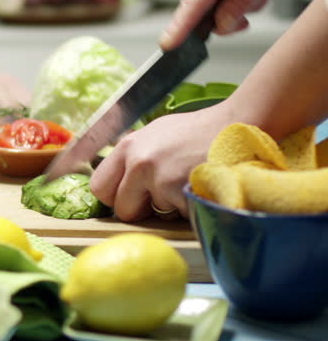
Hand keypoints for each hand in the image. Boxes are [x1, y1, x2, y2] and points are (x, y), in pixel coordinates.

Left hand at [89, 106, 232, 220]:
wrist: (241, 124)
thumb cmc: (201, 132)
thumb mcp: (157, 134)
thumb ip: (135, 156)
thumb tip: (119, 181)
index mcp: (128, 146)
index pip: (99, 186)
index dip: (115, 198)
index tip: (131, 198)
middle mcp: (138, 161)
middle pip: (122, 209)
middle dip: (142, 211)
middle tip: (163, 199)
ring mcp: (159, 177)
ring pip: (154, 216)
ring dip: (171, 208)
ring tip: (189, 183)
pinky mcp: (181, 191)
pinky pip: (178, 216)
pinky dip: (190, 210)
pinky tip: (201, 189)